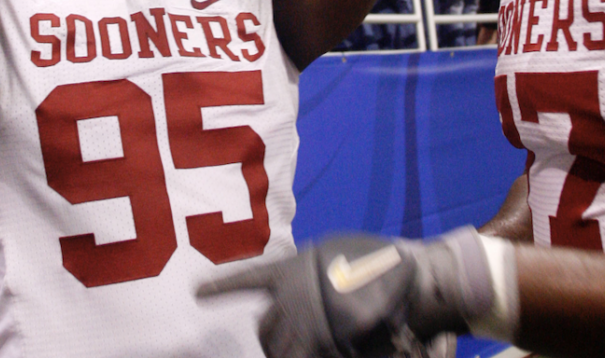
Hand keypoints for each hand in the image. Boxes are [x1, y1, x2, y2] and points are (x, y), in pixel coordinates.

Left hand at [198, 229, 494, 356]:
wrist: (409, 279)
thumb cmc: (373, 262)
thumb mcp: (330, 256)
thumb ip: (305, 276)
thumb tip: (288, 296)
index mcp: (290, 269)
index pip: (247, 280)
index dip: (220, 288)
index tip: (196, 293)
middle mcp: (291, 300)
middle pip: (265, 332)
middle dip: (273, 341)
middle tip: (289, 342)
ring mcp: (307, 326)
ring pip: (278, 352)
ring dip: (285, 354)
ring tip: (303, 348)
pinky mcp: (326, 345)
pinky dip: (293, 354)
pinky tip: (320, 349)